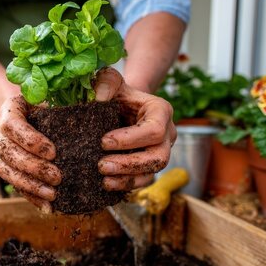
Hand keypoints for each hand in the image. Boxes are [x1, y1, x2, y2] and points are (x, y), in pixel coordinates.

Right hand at [0, 96, 61, 212]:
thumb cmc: (43, 105)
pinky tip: (48, 206)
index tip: (53, 152)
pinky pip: (14, 185)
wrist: (25, 114)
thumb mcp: (50, 99)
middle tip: (58, 176)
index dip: (30, 141)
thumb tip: (89, 115)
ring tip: (53, 194)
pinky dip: (31, 197)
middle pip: (9, 153)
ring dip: (30, 186)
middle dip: (34, 168)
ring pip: (7, 172)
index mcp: (10, 111)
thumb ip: (61, 106)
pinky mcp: (5, 169)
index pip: (12, 126)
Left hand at [94, 67, 175, 190]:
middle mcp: (167, 134)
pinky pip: (144, 181)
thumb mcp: (111, 81)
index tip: (103, 141)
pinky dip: (126, 185)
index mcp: (161, 111)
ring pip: (153, 172)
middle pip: (158, 157)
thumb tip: (98, 97)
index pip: (154, 130)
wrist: (122, 106)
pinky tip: (107, 185)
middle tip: (101, 165)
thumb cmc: (118, 93)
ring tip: (103, 179)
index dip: (130, 139)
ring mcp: (161, 151)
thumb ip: (105, 82)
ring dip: (127, 178)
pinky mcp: (151, 165)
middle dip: (129, 164)